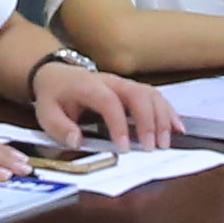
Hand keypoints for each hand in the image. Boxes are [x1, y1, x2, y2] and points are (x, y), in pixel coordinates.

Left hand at [33, 57, 179, 151]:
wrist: (57, 74)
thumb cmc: (55, 96)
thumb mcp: (46, 113)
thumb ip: (60, 128)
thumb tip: (77, 141)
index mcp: (89, 86)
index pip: (109, 102)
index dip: (119, 124)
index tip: (124, 148)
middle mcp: (112, 82)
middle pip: (138, 95)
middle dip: (148, 121)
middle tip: (152, 147)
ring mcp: (125, 84)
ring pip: (151, 94)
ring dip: (162, 118)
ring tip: (167, 142)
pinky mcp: (134, 89)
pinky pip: (156, 97)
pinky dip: (169, 112)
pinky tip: (177, 129)